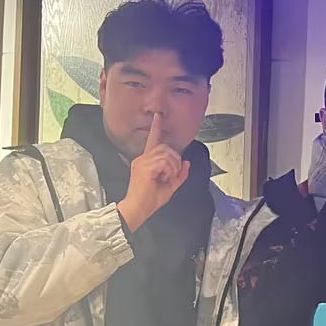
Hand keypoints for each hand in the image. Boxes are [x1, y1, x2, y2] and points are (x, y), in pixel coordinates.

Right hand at [118, 112, 189, 231]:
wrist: (138, 209)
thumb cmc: (150, 200)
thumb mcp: (170, 186)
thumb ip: (180, 174)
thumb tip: (187, 163)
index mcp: (147, 161)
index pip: (153, 140)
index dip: (156, 128)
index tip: (158, 116)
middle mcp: (143, 159)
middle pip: (165, 147)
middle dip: (175, 160)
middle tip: (172, 175)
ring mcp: (142, 162)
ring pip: (166, 154)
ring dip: (173, 167)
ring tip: (166, 178)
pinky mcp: (144, 167)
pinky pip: (164, 162)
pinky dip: (169, 171)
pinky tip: (164, 178)